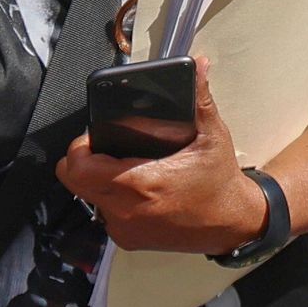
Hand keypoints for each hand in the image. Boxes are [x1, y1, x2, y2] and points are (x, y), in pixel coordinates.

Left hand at [54, 54, 269, 254]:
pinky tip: (130, 187)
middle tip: (106, 148)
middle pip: (73, 181)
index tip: (95, 136)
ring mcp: (125, 229)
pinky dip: (109, 198)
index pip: (78, 166)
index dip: (80, 146)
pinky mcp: (128, 240)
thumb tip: (199, 66)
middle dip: (83, 161)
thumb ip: (200, 100)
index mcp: (140, 183)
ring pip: (85, 198)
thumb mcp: (212, 136)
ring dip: (95, 181)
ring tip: (121, 167)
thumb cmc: (220, 183)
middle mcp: (126, 211)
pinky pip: (102, 213)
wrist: (233, 223)